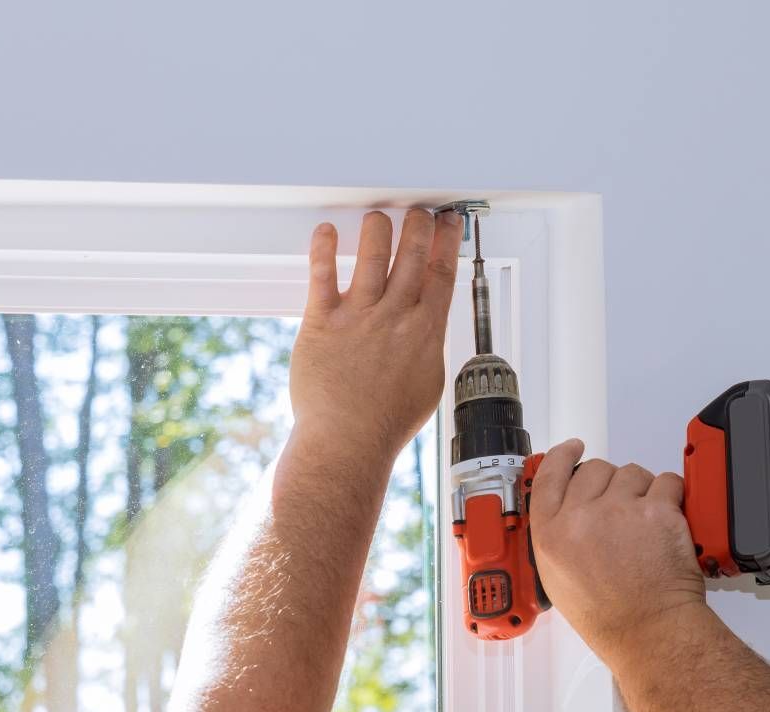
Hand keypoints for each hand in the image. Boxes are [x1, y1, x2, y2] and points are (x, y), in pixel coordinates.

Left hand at [289, 209, 460, 458]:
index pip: (441, 273)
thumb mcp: (427, 385)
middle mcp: (394, 317)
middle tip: (417, 212)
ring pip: (373, 254)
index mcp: (424, 332)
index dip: (445, 242)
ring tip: (377, 217)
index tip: (447, 224)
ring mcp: (358, 316)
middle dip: (417, 225)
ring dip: (378, 228)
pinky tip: (326, 233)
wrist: (348, 441)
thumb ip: (427, 349)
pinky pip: (323, 275)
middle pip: (411, 255)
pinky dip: (324, 249)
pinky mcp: (322, 322)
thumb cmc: (385, 422)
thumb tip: (427, 333)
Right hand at [530, 439, 708, 661]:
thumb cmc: (609, 616)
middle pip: (595, 470)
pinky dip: (672, 496)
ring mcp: (619, 510)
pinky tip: (668, 520)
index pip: (549, 476)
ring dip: (643, 490)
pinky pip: (666, 482)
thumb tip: (571, 511)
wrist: (648, 631)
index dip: (563, 456)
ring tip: (647, 524)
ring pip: (632, 473)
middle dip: (612, 484)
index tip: (573, 448)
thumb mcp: (559, 578)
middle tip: (624, 509)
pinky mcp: (656, 510)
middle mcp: (580, 517)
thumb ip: (559, 537)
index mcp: (551, 535)